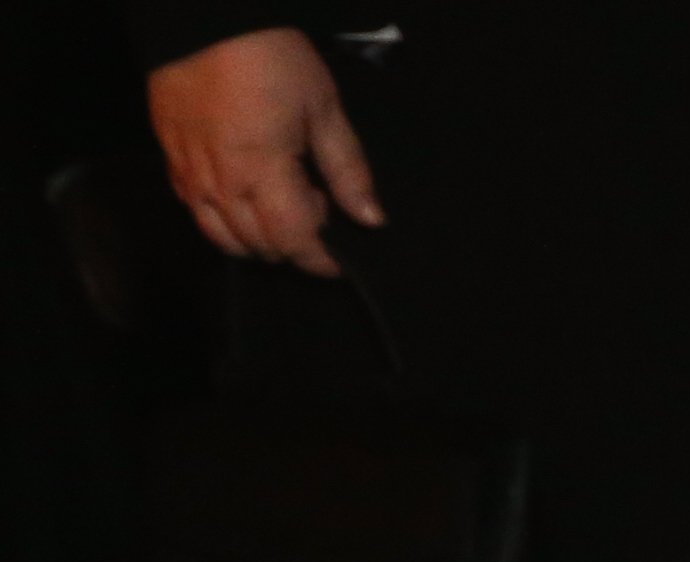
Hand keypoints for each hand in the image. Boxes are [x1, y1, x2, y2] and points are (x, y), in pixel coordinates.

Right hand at [148, 30, 380, 276]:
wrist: (204, 16)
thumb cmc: (269, 55)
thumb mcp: (324, 108)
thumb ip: (348, 170)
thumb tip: (371, 218)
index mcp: (261, 169)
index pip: (294, 241)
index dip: (320, 260)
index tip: (339, 260)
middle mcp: (219, 179)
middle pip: (258, 245)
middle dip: (293, 246)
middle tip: (316, 212)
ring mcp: (189, 170)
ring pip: (220, 236)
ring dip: (255, 240)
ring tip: (280, 209)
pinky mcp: (169, 155)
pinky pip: (193, 208)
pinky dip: (221, 219)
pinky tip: (242, 196)